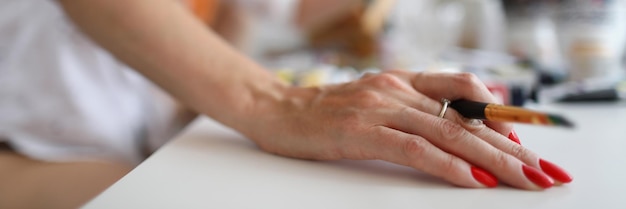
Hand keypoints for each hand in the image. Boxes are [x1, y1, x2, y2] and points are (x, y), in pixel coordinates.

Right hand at [244, 70, 571, 189]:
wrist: (275, 111)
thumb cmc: (324, 114)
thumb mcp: (375, 104)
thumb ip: (411, 112)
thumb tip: (454, 134)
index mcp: (403, 82)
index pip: (466, 93)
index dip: (503, 118)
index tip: (529, 147)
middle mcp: (397, 90)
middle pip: (467, 120)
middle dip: (511, 149)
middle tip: (543, 173)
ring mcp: (380, 107)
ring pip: (448, 133)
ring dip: (492, 159)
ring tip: (523, 181)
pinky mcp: (361, 130)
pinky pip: (414, 147)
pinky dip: (447, 165)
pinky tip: (473, 180)